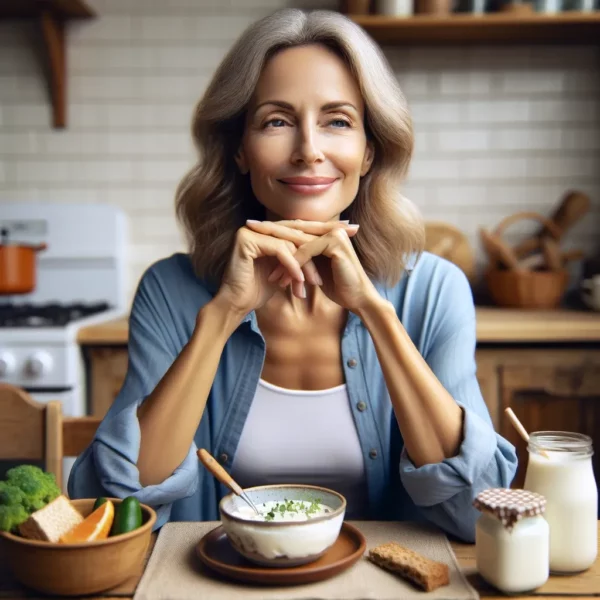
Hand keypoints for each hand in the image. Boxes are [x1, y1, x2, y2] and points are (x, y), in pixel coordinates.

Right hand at [214, 222, 356, 315]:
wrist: (236, 303)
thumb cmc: (259, 290)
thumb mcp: (286, 271)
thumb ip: (298, 258)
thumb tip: (323, 249)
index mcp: (270, 231)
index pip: (301, 228)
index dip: (326, 229)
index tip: (350, 230)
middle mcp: (261, 227)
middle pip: (298, 229)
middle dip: (326, 232)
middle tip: (348, 232)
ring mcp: (252, 230)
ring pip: (290, 242)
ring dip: (306, 264)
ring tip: (317, 281)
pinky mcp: (247, 239)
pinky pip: (278, 250)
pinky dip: (291, 266)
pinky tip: (300, 281)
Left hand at [244, 220, 379, 311]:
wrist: (358, 299)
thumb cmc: (340, 288)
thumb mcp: (317, 269)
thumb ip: (306, 258)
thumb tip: (286, 255)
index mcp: (327, 232)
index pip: (297, 228)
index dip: (276, 228)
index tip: (254, 229)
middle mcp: (332, 230)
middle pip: (295, 229)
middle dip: (270, 229)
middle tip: (248, 226)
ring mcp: (334, 235)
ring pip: (298, 241)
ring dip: (279, 253)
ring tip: (260, 257)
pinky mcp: (335, 245)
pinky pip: (306, 252)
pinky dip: (292, 264)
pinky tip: (279, 275)